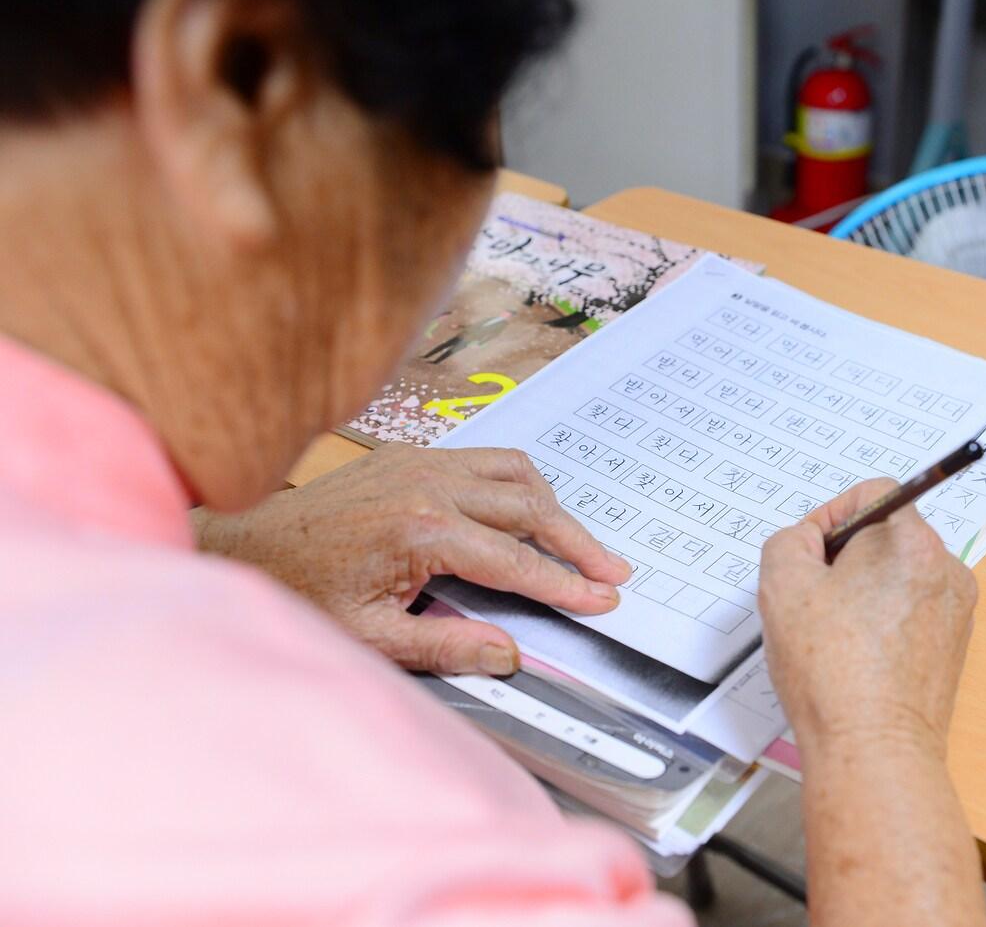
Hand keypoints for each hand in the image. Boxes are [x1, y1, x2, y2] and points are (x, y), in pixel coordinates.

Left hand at [194, 444, 629, 674]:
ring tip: (581, 543)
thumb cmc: (299, 591)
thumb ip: (445, 647)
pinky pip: (486, 457)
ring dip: (554, 507)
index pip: (516, 561)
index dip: (565, 584)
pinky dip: (520, 483)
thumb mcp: (371, 637)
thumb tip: (507, 655)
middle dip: (579, 542)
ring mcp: (420, 460)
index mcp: (421, 530)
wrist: (246, 547)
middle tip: (614, 571)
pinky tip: (529, 510)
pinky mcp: (411, 454)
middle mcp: (427, 484)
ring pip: (515, 471)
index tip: (603, 599)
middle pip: (530, 506)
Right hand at [758, 479, 976, 753]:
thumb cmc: (832, 672)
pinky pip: (912, 612)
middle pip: (886, 536)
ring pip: (898, 576)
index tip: (808, 554)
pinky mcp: (953, 647)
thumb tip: (808, 542)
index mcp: (912, 542)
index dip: (829, 516)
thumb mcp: (781, 585)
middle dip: (844, 558)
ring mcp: (956, 610)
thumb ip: (789, 540)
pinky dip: (883, 622)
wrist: (874, 750)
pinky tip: (855, 656)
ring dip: (863, 591)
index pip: (871, 494)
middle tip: (812, 599)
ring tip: (832, 635)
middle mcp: (946, 570)